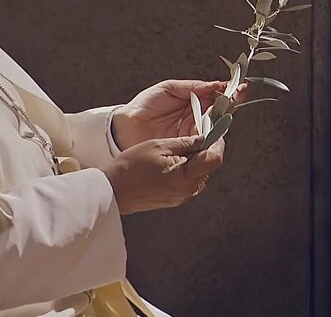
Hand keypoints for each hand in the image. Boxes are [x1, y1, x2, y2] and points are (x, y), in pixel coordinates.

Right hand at [100, 135, 224, 213]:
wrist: (112, 190)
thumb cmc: (132, 166)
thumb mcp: (160, 145)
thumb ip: (185, 142)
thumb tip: (204, 138)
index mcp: (186, 176)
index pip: (215, 158)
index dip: (217, 142)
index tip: (214, 131)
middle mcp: (187, 189)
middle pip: (208, 166)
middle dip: (205, 150)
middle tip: (194, 135)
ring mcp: (181, 196)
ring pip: (198, 174)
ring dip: (193, 161)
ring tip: (177, 149)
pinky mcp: (173, 199)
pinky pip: (187, 182)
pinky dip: (184, 170)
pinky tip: (169, 161)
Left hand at [112, 79, 248, 149]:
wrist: (125, 126)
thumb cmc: (145, 105)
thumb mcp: (168, 89)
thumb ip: (191, 87)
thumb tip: (214, 85)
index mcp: (193, 102)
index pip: (216, 97)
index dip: (229, 92)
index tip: (240, 87)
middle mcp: (196, 118)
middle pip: (221, 112)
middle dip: (231, 103)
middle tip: (237, 96)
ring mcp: (193, 134)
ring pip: (216, 128)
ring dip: (223, 119)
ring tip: (227, 109)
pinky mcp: (187, 148)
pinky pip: (204, 144)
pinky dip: (211, 138)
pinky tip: (216, 128)